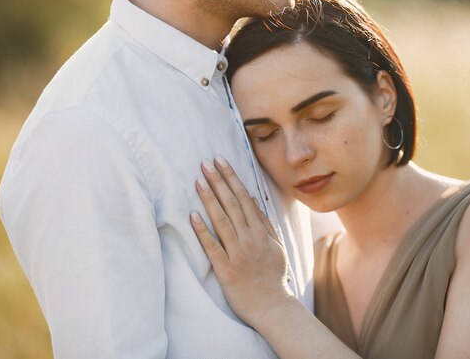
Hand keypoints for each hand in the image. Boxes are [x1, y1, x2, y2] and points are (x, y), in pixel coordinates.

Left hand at [190, 156, 292, 327]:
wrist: (273, 307)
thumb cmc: (274, 277)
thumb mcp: (276, 246)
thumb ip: (265, 223)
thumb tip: (251, 200)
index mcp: (261, 232)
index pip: (243, 198)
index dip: (231, 178)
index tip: (220, 162)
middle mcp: (250, 239)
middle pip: (232, 204)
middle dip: (219, 181)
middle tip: (206, 162)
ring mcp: (238, 253)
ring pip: (222, 220)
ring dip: (210, 199)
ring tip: (199, 180)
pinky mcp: (226, 269)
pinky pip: (212, 246)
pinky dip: (203, 230)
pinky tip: (193, 215)